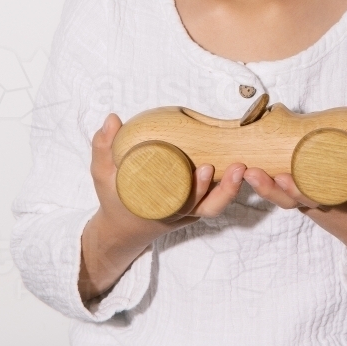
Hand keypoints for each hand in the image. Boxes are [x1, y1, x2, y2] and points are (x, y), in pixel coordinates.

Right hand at [79, 113, 246, 301]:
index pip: (185, 205)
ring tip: (243, 167)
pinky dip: (231, 187)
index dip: (198, 190)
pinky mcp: (198, 203)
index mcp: (159, 209)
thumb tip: (112, 119)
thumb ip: (104, 147)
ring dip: (232, 189)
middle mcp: (179, 212)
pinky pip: (218, 198)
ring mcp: (190, 210)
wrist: (123, 226)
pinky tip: (243, 163)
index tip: (206, 169)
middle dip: (224, 191)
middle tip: (235, 168)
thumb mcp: (103, 175)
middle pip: (209, 207)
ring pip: (218, 206)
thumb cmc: (116, 197)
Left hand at [242, 107, 346, 296]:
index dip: (297, 190)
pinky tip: (248, 168)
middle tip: (253, 172)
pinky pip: (282, 194)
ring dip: (262, 187)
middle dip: (270, 189)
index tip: (284, 178)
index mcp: (338, 202)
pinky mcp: (303, 198)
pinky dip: (266, 185)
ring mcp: (309, 203)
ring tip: (246, 170)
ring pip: (280, 199)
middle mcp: (319, 205)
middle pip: (288, 200)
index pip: (313, 198)